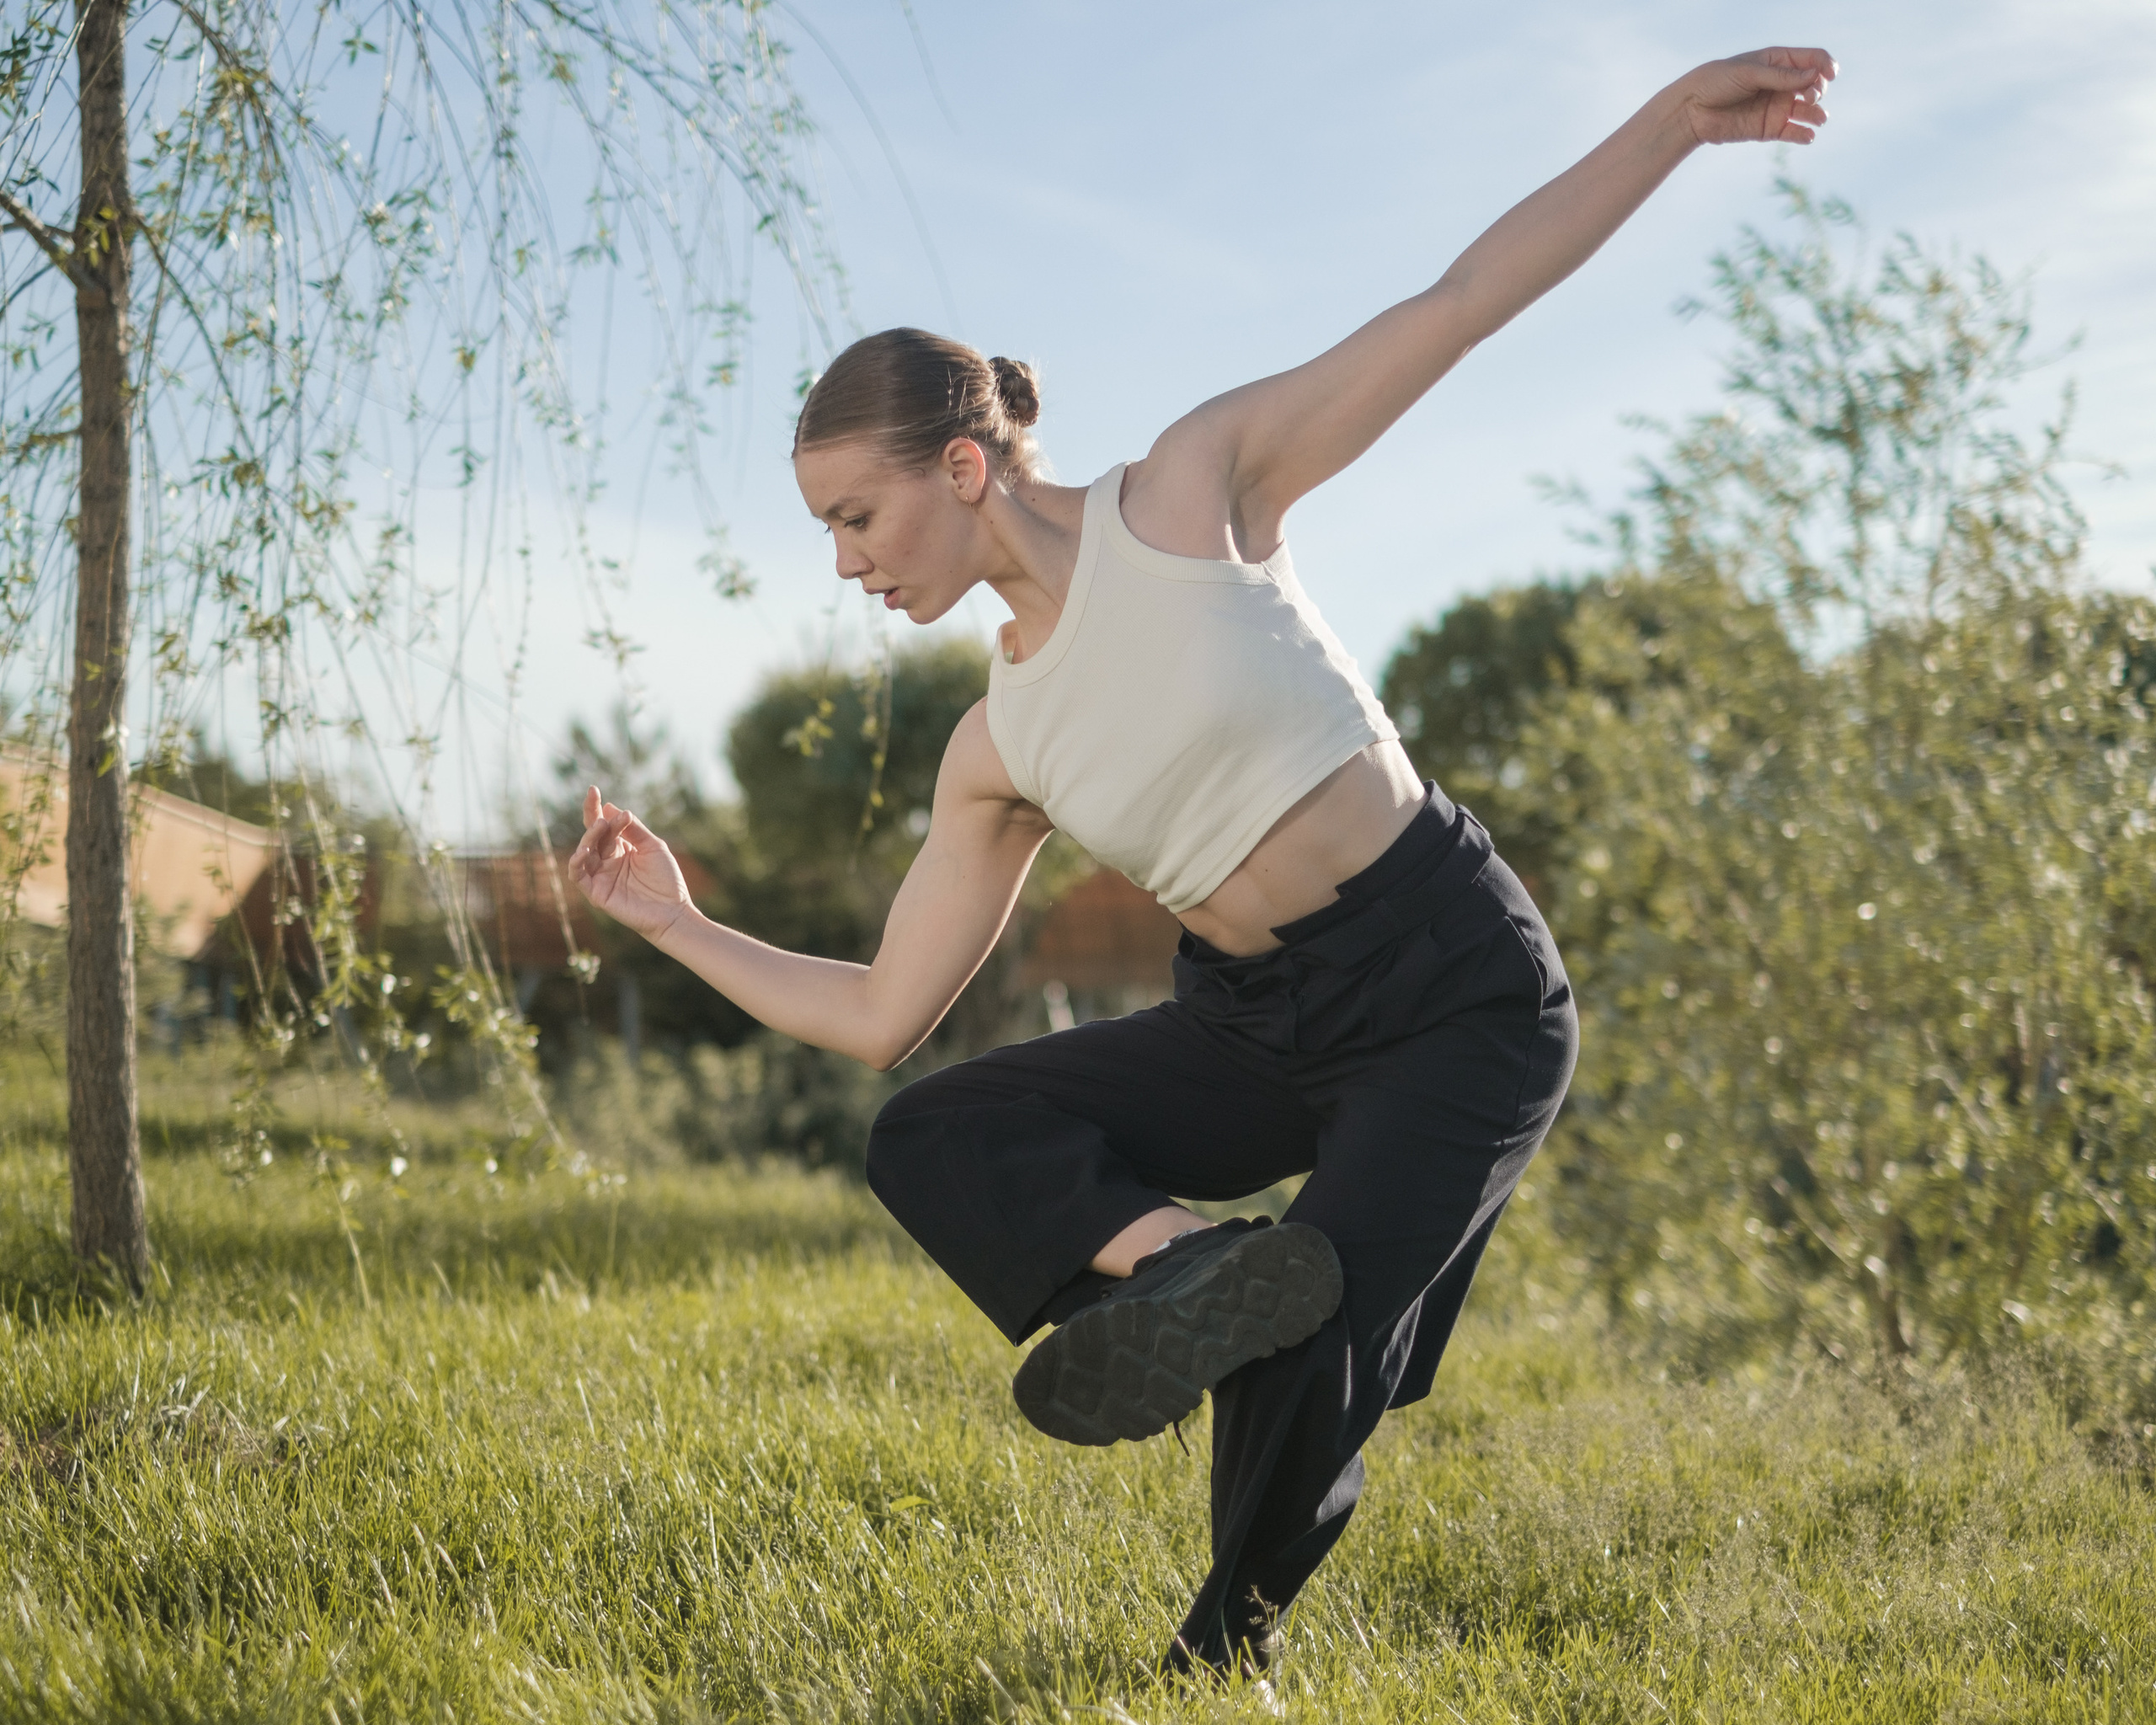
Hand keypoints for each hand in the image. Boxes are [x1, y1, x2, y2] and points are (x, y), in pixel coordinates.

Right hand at [567, 785, 693, 943]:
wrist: (673, 911)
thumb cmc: (667, 880)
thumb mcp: (653, 846)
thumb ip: (633, 829)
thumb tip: (610, 808)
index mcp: (620, 848)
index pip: (603, 825)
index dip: (596, 808)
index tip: (594, 790)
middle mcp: (607, 861)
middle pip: (592, 835)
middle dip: (592, 818)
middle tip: (600, 808)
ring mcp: (600, 877)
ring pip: (584, 852)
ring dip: (589, 837)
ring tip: (601, 826)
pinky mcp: (596, 893)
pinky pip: (578, 876)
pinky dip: (576, 862)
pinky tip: (583, 851)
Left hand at [1680, 48, 1835, 146]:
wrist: (1692, 110)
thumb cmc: (1717, 82)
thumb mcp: (1749, 73)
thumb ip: (1780, 76)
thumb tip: (1814, 76)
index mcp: (1778, 61)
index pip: (1813, 60)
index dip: (1825, 65)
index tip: (1830, 74)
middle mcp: (1781, 84)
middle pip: (1814, 84)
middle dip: (1818, 90)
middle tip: (1807, 96)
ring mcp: (1776, 107)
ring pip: (1808, 110)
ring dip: (1817, 113)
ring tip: (1818, 118)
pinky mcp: (1768, 128)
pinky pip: (1793, 132)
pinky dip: (1803, 134)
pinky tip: (1809, 136)